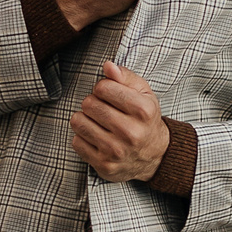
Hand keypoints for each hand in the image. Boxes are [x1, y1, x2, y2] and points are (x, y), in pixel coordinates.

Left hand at [72, 62, 169, 182]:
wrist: (155, 155)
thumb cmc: (145, 120)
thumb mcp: (144, 93)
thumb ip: (125, 76)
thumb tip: (108, 66)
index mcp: (143, 110)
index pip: (103, 87)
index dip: (102, 88)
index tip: (108, 94)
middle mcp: (131, 132)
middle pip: (89, 104)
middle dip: (92, 102)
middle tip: (102, 109)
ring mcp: (116, 151)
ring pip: (79, 122)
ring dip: (84, 118)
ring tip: (97, 122)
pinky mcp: (104, 165)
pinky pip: (76, 141)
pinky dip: (82, 137)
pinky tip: (96, 137)